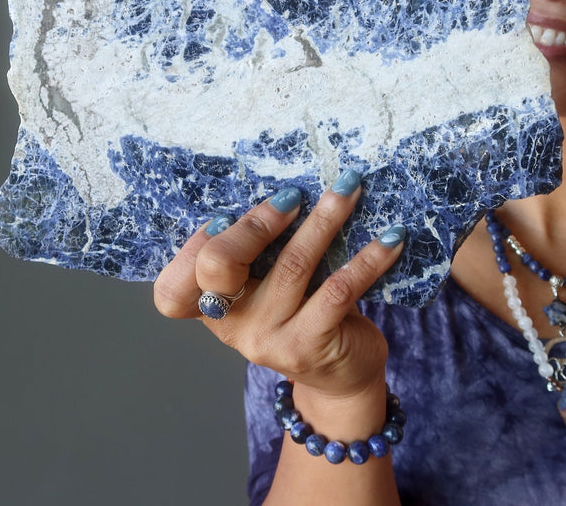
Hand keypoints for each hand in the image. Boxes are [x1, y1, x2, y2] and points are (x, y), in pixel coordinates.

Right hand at [153, 171, 405, 401]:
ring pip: (291, 266)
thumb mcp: (271, 290)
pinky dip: (368, 258)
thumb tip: (284, 186)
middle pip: (220, 266)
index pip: (174, 286)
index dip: (193, 247)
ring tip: (350, 188)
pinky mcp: (313, 345)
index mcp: (213, 309)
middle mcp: (233, 326)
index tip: (224, 215)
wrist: (342, 379)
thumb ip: (261, 255)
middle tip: (293, 194)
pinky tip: (391, 238)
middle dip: (255, 222)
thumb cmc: (304, 317)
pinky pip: (339, 289)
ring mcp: (271, 339)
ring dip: (325, 219)